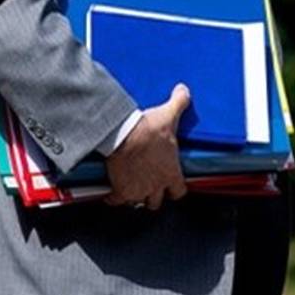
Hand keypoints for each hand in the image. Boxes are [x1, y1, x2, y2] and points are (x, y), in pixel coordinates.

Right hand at [103, 84, 190, 210]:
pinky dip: (113, 198)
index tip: (171, 185)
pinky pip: (116, 201)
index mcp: (171, 173)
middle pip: (157, 202)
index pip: (179, 192)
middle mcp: (156, 186)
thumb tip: (184, 91)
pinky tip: (111, 193)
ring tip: (131, 189)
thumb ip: (179, 103)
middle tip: (149, 186)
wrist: (123, 134)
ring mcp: (138, 190)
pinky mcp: (121, 191)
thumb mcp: (168, 115)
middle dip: (153, 195)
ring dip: (135, 197)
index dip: (175, 189)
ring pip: (138, 203)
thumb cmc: (147, 130)